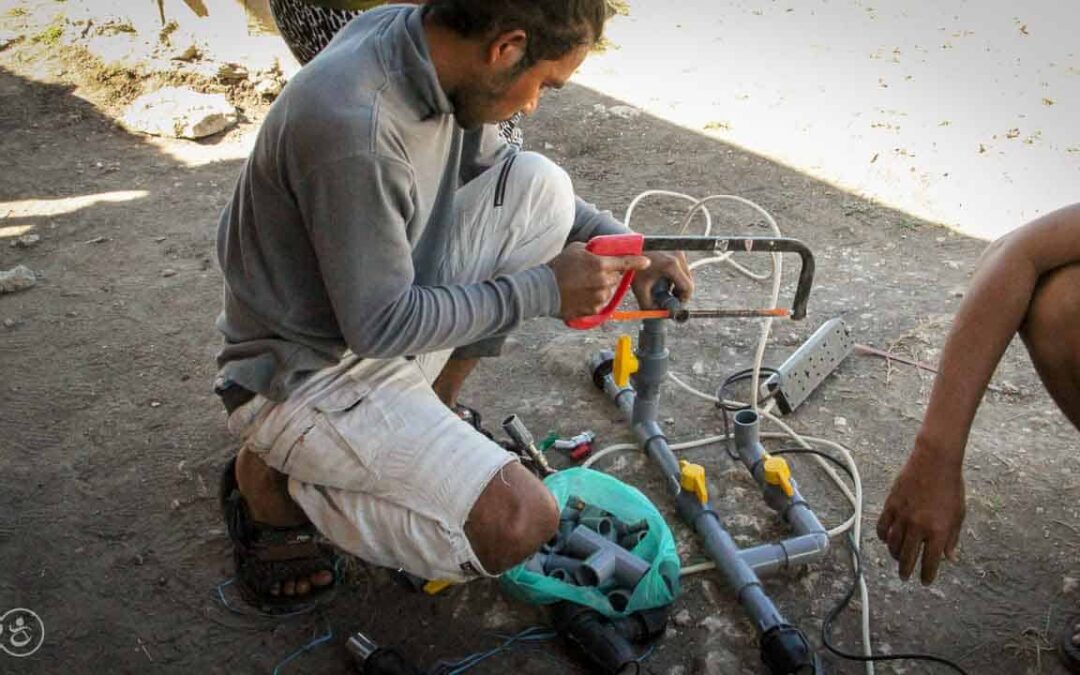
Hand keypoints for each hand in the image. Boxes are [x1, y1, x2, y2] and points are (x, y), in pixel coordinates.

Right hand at [548, 242, 650, 320]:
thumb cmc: (558, 267)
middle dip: (609, 275)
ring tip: (585, 285)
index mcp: (600, 265)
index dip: (637, 262)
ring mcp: (599, 297)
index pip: (625, 262)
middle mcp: (603, 282)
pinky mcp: (593, 309)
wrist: (544, 289)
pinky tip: (582, 295)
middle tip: (593, 273)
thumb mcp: (576, 249)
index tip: (645, 262)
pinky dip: (595, 299)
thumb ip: (594, 250)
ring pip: (609, 291)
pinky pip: (601, 303)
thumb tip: (602, 252)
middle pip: (616, 278)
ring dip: (602, 288)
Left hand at [631, 251, 693, 308]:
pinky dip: (675, 274)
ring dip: (677, 283)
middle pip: (689, 281)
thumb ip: (650, 306)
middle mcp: (678, 256)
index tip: (674, 305)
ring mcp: (678, 251)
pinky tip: (661, 276)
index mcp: (671, 265)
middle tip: (667, 298)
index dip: (683, 300)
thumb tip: (660, 315)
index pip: (688, 288)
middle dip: (679, 293)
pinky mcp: (675, 248)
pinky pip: (681, 266)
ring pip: (686, 274)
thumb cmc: (632, 267)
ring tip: (661, 286)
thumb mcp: (640, 289)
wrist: (628, 248)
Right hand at [876, 445, 965, 584]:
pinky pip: (882, 527)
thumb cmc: (951, 487)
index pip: (930, 562)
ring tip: (897, 558)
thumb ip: (952, 538)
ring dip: (895, 555)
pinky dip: (883, 537)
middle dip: (906, 570)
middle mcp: (918, 527)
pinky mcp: (891, 505)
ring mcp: (902, 516)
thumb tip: (949, 557)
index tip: (925, 582)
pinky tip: (886, 540)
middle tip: (905, 577)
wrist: (934, 462)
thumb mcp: (959, 514)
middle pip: (908, 557)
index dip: (927, 575)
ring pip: (893, 544)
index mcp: (938, 531)